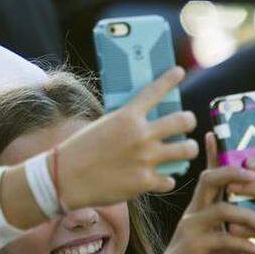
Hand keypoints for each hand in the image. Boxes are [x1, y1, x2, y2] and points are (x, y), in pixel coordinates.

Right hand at [55, 67, 198, 208]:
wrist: (66, 178)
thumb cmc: (79, 150)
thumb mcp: (102, 126)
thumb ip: (125, 123)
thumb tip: (143, 122)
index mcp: (127, 117)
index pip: (155, 91)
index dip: (170, 79)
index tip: (179, 71)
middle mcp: (141, 135)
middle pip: (183, 121)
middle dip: (189, 120)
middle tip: (186, 123)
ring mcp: (146, 159)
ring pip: (187, 150)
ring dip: (188, 149)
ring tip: (184, 150)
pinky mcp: (145, 182)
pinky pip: (169, 179)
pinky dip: (165, 179)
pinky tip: (160, 178)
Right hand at [127, 133, 254, 253]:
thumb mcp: (225, 243)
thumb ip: (242, 231)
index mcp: (202, 206)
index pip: (210, 173)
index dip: (214, 153)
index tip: (219, 133)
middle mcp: (194, 211)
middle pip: (210, 180)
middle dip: (233, 173)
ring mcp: (191, 227)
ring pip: (220, 209)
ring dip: (248, 216)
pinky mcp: (191, 246)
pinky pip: (220, 239)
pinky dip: (243, 244)